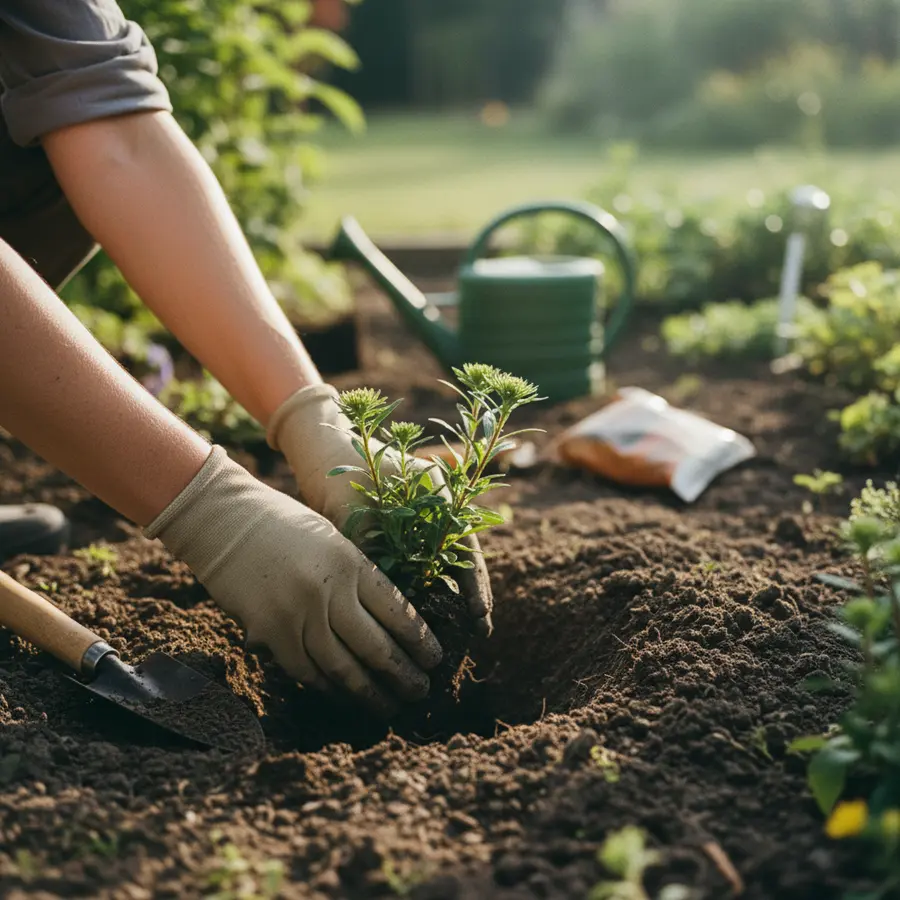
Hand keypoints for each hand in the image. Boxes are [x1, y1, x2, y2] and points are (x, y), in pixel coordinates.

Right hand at [144, 447, 441, 715]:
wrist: (225, 520)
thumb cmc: (285, 524)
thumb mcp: (334, 541)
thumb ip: (359, 578)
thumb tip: (392, 620)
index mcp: (352, 564)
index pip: (399, 613)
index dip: (421, 643)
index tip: (435, 660)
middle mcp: (329, 593)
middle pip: (377, 649)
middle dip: (404, 676)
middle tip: (422, 692)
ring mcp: (297, 616)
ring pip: (344, 670)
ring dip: (371, 694)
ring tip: (390, 707)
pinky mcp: (269, 634)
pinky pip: (307, 671)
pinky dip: (329, 687)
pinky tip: (346, 696)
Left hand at [267, 384, 493, 635]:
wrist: (318, 445)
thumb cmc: (337, 469)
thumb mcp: (355, 511)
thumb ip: (376, 549)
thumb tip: (395, 598)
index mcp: (436, 489)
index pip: (465, 541)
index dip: (474, 581)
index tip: (479, 614)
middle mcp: (435, 502)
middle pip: (462, 552)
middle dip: (471, 592)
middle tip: (478, 631)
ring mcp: (421, 512)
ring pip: (443, 558)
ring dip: (449, 591)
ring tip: (457, 628)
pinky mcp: (403, 524)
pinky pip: (422, 557)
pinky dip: (426, 581)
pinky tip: (425, 609)